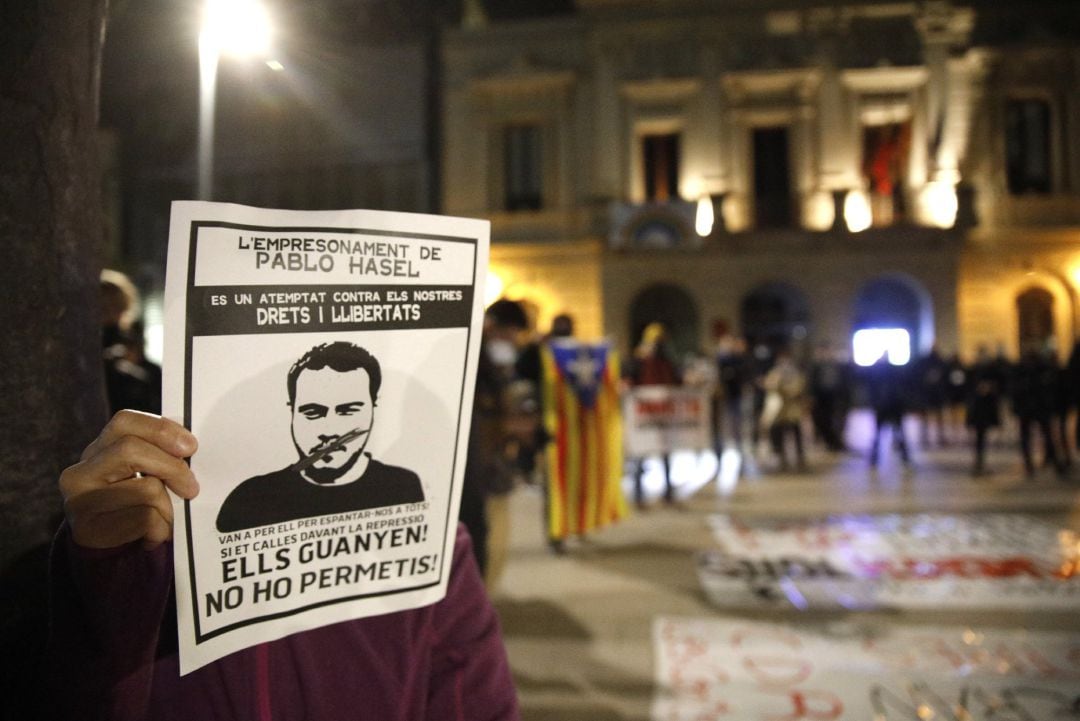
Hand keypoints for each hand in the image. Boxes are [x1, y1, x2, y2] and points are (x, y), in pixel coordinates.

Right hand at [60, 410, 199, 549]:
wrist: (107, 551)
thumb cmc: (133, 505)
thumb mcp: (142, 475)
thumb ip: (157, 455)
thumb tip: (189, 447)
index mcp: (97, 451)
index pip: (124, 422)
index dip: (161, 429)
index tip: (190, 447)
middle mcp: (80, 473)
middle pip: (131, 450)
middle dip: (172, 467)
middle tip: (192, 487)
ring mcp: (80, 501)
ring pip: (146, 489)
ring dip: (169, 507)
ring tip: (167, 519)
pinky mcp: (90, 530)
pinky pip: (145, 519)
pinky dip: (161, 528)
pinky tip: (154, 534)